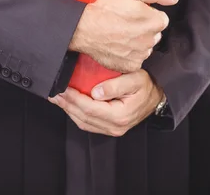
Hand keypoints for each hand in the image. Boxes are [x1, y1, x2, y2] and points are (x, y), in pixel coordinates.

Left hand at [49, 70, 163, 136]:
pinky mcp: (109, 128)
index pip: (90, 108)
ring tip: (57, 98)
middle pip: (83, 116)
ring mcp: (112, 129)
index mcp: (120, 115)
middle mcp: (115, 126)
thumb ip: (115, 85)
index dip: (74, 98)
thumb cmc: (145, 86)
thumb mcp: (135, 79)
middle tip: (54, 93)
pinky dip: (75, 114)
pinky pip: (88, 124)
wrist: (156, 96)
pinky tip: (69, 105)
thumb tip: (95, 92)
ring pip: (83, 122)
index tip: (63, 88)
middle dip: (66, 104)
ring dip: (68, 110)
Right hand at [69, 0, 177, 72]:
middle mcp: (151, 40)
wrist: (85, 29)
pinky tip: (119, 46)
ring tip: (121, 35)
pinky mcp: (130, 66)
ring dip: (138, 42)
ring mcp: (141, 55)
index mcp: (155, 22)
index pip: (161, 19)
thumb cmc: (107, 10)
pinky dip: (129, 55)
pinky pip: (136, 60)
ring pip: (146, 47)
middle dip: (144, 29)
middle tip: (126, 24)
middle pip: (154, 34)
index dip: (147, 15)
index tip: (134, 14)